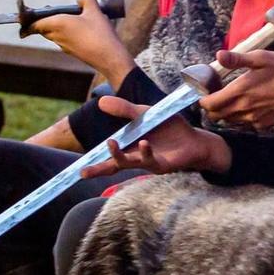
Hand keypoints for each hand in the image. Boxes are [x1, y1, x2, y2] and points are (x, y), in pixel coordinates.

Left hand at [31, 0, 134, 85]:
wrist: (109, 58)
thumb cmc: (100, 33)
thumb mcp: (95, 10)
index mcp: (58, 24)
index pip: (35, 23)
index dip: (28, 19)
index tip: (25, 15)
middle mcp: (58, 36)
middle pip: (43, 28)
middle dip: (43, 20)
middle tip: (48, 10)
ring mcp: (64, 46)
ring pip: (53, 35)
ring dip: (55, 26)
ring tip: (67, 17)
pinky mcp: (73, 52)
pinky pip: (63, 40)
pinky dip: (65, 33)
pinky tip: (80, 29)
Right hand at [82, 96, 231, 177]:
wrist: (195, 138)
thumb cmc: (169, 129)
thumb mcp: (144, 114)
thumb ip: (124, 109)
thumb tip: (100, 102)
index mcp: (129, 148)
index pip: (108, 159)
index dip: (93, 166)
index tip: (78, 172)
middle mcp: (136, 158)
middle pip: (113, 167)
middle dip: (98, 169)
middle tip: (84, 171)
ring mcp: (148, 163)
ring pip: (129, 163)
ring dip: (118, 155)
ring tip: (111, 144)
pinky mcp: (162, 164)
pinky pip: (150, 159)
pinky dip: (145, 151)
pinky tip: (144, 143)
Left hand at [199, 49, 273, 129]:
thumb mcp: (261, 58)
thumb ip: (237, 59)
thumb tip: (218, 56)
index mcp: (240, 91)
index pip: (209, 104)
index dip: (203, 99)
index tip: (206, 91)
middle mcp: (243, 108)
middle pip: (216, 116)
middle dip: (212, 108)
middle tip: (217, 95)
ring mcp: (253, 119)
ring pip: (229, 121)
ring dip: (225, 113)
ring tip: (232, 99)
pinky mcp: (262, 125)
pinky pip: (244, 124)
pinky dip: (241, 117)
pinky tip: (249, 105)